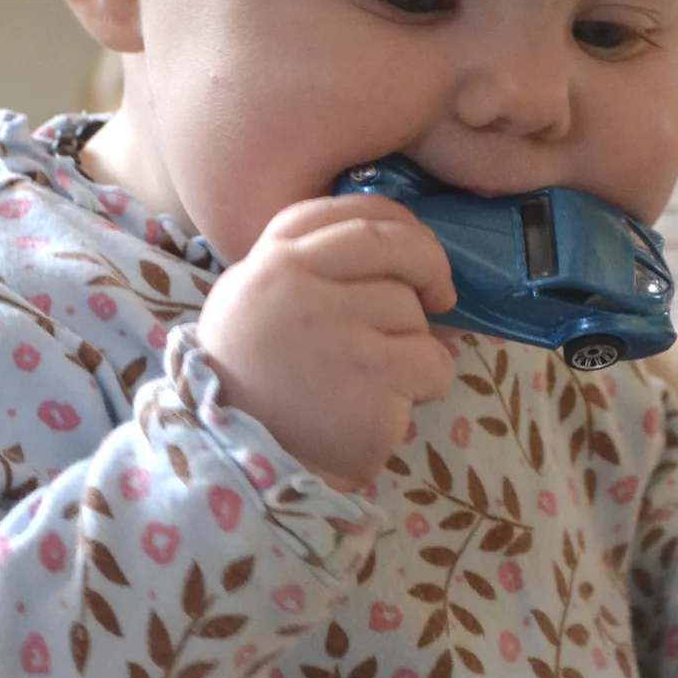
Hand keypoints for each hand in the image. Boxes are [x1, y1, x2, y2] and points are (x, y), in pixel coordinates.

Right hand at [197, 194, 457, 491]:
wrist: (237, 465)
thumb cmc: (253, 385)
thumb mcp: (254, 305)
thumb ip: (308, 272)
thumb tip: (396, 260)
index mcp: (271, 263)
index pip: (348, 212)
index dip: (395, 223)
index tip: (413, 245)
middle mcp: (300, 286)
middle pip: (393, 249)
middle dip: (429, 265)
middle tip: (440, 293)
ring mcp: (339, 333)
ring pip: (414, 314)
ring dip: (415, 345)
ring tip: (377, 378)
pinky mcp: (373, 381)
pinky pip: (433, 365)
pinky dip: (426, 385)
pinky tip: (390, 406)